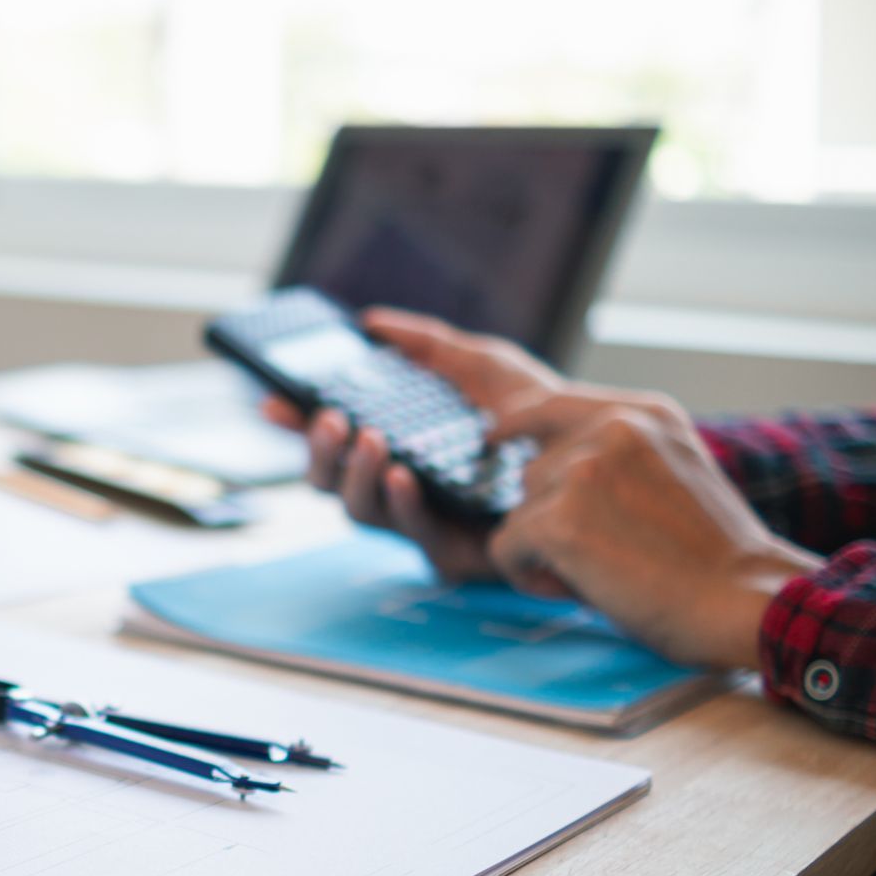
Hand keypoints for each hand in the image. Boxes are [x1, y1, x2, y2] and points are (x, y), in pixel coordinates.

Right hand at [260, 307, 567, 580]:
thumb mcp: (482, 365)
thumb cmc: (540, 417)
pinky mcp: (458, 553)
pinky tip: (403, 476)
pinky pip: (415, 537)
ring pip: (361, 513)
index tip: (273, 400)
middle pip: (331, 484)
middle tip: (331, 418)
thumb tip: (371, 322)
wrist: (602, 454)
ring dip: (356, 476)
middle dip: (320, 452)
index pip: (331, 442)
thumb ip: (426, 344)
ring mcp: (426, 525)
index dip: (296, 426)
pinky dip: (403, 504)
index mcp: (396, 451)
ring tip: (370, 439)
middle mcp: (401, 492)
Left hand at [484, 394, 821, 668]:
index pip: (553, 403)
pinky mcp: (559, 520)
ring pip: (519, 512)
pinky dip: (529, 577)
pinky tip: (580, 590)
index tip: (495, 436)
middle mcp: (613, 429)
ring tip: (606, 572)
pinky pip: (505, 548)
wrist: (747, 600)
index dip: (517, 422)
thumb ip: (618, 457)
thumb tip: (537, 464)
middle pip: (532, 473)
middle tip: (612, 555)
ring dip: (546, 549)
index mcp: (647, 413)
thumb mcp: (673, 472)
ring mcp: (583, 471)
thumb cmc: (715, 557)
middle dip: (554, 518)